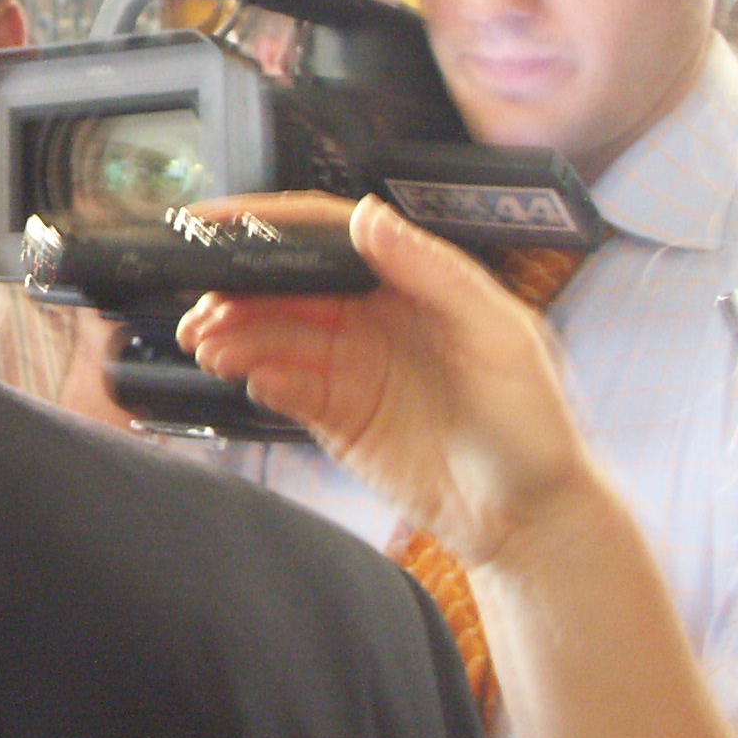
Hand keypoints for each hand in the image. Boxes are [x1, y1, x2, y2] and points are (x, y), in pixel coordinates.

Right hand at [174, 194, 594, 566]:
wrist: (529, 519)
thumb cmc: (534, 425)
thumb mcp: (497, 334)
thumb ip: (432, 272)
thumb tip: (368, 217)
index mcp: (415, 283)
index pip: (332, 237)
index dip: (273, 224)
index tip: (223, 224)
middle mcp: (378, 319)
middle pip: (290, 287)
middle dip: (239, 288)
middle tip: (203, 302)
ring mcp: (354, 368)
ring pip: (276, 336)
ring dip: (237, 334)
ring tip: (210, 343)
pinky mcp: (339, 417)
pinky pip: (286, 388)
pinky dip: (260, 379)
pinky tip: (251, 378)